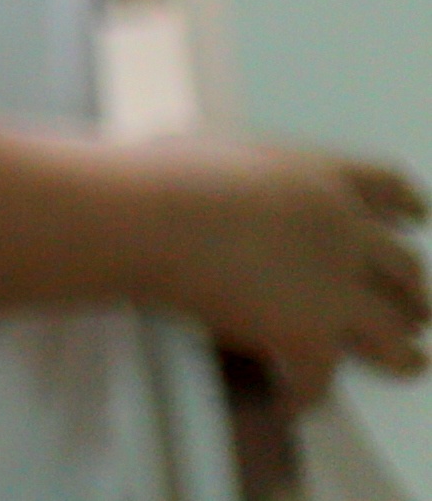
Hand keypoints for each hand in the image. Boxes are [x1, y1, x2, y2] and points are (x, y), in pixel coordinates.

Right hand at [135, 141, 429, 401]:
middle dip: (409, 289)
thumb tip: (237, 185)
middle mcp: (345, 231)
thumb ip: (255, 173)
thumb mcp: (222, 149)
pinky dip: (306, 395)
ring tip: (404, 361)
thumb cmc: (164, 173)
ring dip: (399, 351)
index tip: (415, 216)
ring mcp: (335, 289)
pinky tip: (293, 404)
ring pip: (393, 332)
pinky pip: (321, 380)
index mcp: (321, 177)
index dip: (405, 204)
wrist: (149, 218)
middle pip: (402, 265)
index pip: (386, 185)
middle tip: (411, 305)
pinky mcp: (309, 336)